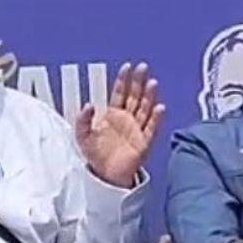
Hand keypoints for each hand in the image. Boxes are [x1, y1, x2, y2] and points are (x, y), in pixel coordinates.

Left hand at [77, 62, 164, 188]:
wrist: (106, 175)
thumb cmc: (97, 155)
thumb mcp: (83, 136)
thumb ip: (83, 120)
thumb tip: (89, 104)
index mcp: (114, 115)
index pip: (120, 93)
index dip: (123, 80)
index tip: (127, 67)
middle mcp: (128, 119)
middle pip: (135, 96)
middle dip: (139, 81)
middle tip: (143, 67)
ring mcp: (137, 129)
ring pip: (145, 109)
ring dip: (149, 96)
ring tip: (152, 83)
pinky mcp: (144, 143)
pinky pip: (152, 128)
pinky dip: (156, 118)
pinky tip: (159, 108)